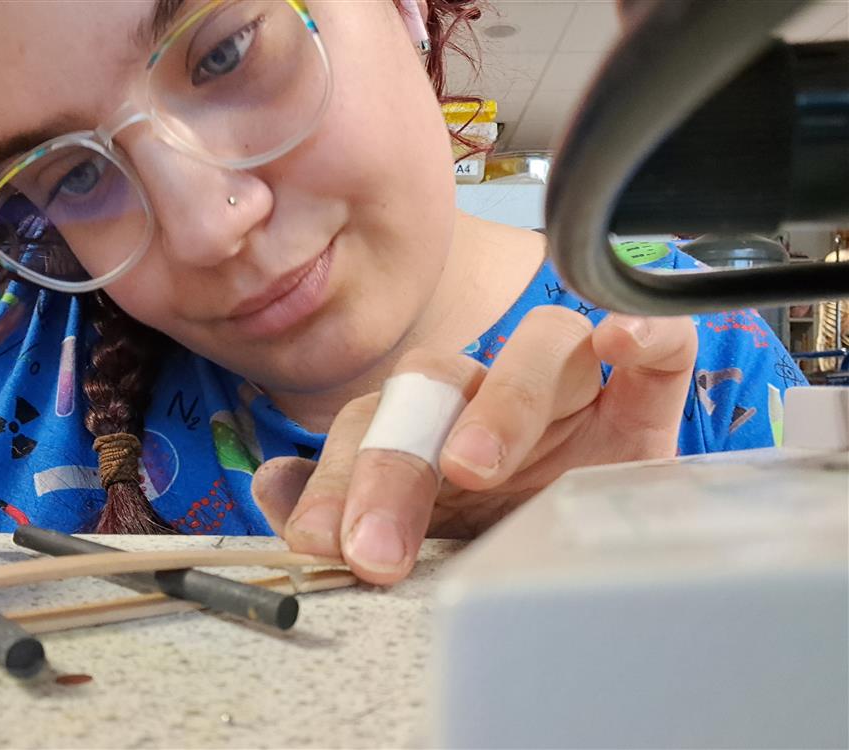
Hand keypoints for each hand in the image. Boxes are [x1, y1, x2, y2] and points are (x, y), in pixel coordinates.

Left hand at [253, 307, 697, 584]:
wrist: (610, 543)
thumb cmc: (513, 527)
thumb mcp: (428, 532)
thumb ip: (348, 505)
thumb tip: (272, 485)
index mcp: (433, 422)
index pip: (373, 419)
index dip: (338, 474)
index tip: (317, 540)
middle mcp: (492, 390)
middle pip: (436, 383)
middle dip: (398, 463)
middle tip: (377, 547)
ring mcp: (572, 386)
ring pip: (538, 347)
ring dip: (503, 402)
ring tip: (473, 465)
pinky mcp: (649, 392)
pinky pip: (659, 348)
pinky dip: (645, 335)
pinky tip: (624, 342)